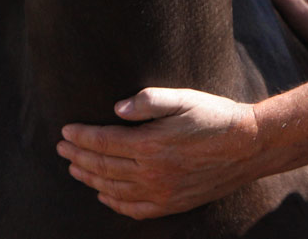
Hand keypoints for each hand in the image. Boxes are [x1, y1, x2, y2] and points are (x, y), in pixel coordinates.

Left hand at [57, 87, 259, 218]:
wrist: (248, 146)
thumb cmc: (213, 114)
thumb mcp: (181, 98)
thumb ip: (147, 101)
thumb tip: (116, 108)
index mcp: (151, 145)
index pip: (104, 142)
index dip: (81, 137)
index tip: (64, 131)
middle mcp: (154, 173)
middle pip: (104, 166)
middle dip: (78, 157)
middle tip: (60, 148)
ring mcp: (164, 192)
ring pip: (115, 189)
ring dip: (91, 179)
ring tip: (74, 168)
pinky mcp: (174, 203)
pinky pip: (136, 209)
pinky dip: (115, 203)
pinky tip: (104, 195)